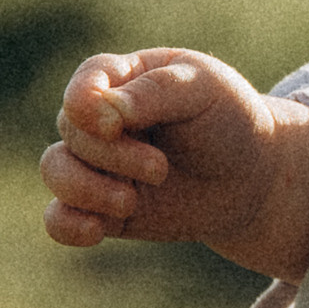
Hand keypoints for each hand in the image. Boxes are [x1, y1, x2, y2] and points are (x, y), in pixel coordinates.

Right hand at [40, 48, 308, 284]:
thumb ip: (156, 93)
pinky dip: (67, 225)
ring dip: (86, 189)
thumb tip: (103, 111)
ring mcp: (97, 164)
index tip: (112, 125)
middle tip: (161, 168)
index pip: (87, 81)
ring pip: (55, 171)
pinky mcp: (100, 207)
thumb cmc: (229, 121)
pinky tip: (96, 231)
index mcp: (124, 77)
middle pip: (73, 131)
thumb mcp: (206, 90)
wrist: (252, 179)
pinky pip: (59, 218)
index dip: (86, 103)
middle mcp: (101, 119)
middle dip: (113, 155)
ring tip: (130, 203)